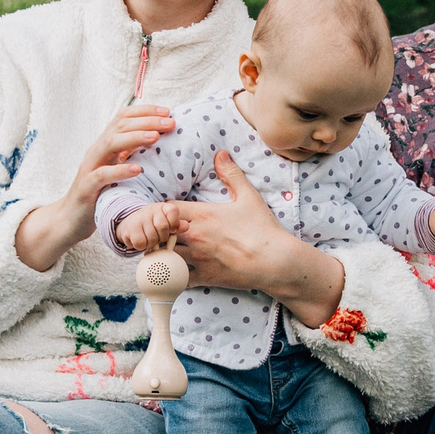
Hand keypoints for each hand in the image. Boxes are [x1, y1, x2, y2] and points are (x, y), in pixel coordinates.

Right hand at [14, 102, 171, 271]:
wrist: (70, 219)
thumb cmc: (100, 193)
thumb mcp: (116, 169)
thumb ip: (131, 154)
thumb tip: (158, 139)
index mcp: (105, 144)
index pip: (123, 117)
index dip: (145, 111)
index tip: (168, 112)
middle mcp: (97, 151)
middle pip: (119, 126)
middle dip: (147, 121)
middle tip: (170, 122)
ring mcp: (90, 168)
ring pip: (110, 143)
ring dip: (134, 138)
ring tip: (155, 137)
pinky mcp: (86, 187)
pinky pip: (102, 175)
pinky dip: (120, 170)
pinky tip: (138, 169)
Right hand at [112, 200, 186, 253]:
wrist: (132, 223)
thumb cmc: (155, 225)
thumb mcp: (168, 223)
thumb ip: (178, 226)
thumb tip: (186, 226)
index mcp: (163, 207)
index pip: (173, 212)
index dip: (173, 225)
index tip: (171, 230)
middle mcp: (151, 209)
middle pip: (162, 228)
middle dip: (162, 237)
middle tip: (158, 236)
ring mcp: (139, 218)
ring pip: (151, 238)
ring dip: (151, 243)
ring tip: (149, 238)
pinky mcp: (129, 229)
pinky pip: (140, 243)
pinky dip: (142, 246)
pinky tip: (141, 240)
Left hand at [166, 151, 345, 324]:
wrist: (276, 260)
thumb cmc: (263, 228)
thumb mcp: (249, 196)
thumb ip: (231, 174)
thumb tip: (220, 153)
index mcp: (202, 215)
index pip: (165, 208)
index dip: (162, 210)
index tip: (167, 213)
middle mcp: (195, 236)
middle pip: (159, 232)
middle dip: (158, 232)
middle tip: (161, 233)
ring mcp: (198, 258)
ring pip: (164, 256)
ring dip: (162, 254)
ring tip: (164, 252)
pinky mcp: (204, 277)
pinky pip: (178, 279)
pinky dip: (173, 277)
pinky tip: (175, 273)